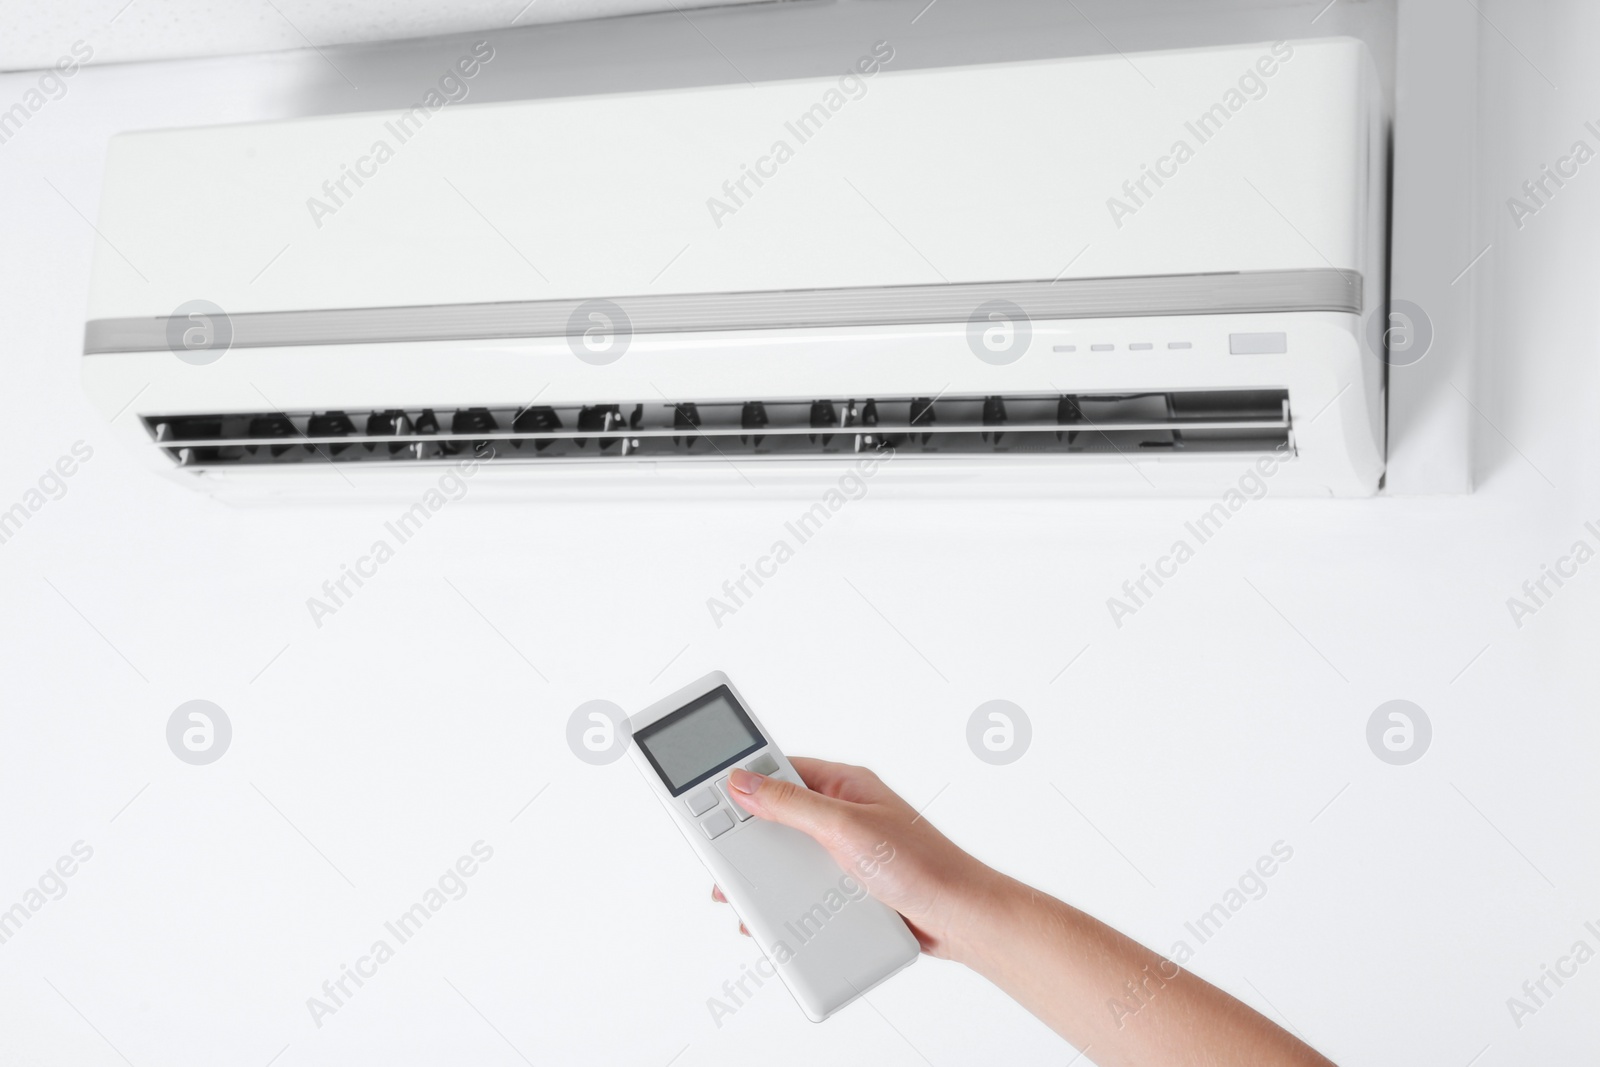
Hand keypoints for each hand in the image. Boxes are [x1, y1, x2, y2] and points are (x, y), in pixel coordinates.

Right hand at [710, 757, 998, 957]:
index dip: (741, 776)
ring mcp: (844, 851)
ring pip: (785, 856)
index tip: (703, 784)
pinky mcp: (847, 886)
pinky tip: (768, 917)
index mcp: (844, 785)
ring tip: (733, 893)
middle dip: (742, 836)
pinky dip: (782, 901)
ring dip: (759, 875)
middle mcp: (842, 814)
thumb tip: (742, 781)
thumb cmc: (922, 866)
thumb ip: (792, 806)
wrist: (960, 920)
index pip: (779, 768)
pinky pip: (802, 887)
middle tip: (711, 853)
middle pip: (775, 816)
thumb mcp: (846, 829)